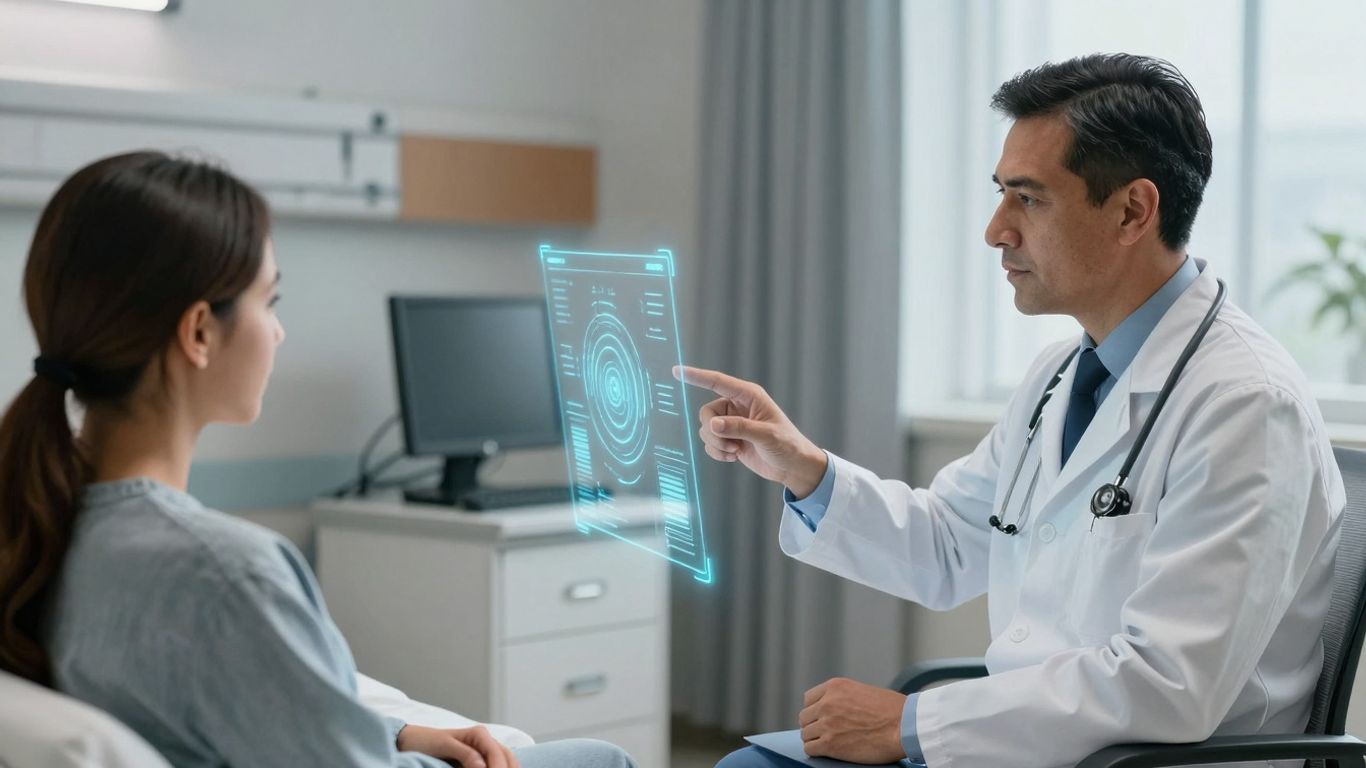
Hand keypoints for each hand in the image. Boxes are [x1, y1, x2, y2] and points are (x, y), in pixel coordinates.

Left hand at [396, 724, 518, 767]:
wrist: (413, 742)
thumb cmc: (425, 742)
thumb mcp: (444, 745)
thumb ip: (464, 753)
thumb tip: (482, 766)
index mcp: (478, 734)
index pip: (497, 753)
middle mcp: (485, 741)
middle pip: (507, 757)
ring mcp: (484, 751)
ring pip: (506, 761)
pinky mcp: (479, 761)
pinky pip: (495, 765)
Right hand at [673, 365, 826, 496]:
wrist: (791, 467)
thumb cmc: (786, 444)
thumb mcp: (765, 434)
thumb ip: (738, 428)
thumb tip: (712, 425)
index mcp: (748, 396)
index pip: (717, 382)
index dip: (696, 376)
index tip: (677, 371)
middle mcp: (737, 407)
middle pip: (706, 412)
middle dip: (713, 431)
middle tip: (730, 443)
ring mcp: (732, 424)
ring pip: (706, 430)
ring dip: (717, 444)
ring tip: (736, 451)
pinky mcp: (729, 439)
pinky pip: (709, 444)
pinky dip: (718, 453)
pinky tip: (735, 456)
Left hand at [798, 678, 907, 763]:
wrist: (904, 725)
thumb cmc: (893, 710)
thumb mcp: (863, 691)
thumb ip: (844, 697)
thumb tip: (837, 709)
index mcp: (835, 687)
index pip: (808, 699)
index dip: (815, 710)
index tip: (820, 718)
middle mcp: (827, 703)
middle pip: (805, 717)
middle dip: (813, 725)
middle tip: (824, 732)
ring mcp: (827, 723)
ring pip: (806, 734)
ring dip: (815, 739)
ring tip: (828, 743)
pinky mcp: (830, 744)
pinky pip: (810, 749)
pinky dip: (816, 751)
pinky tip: (827, 751)